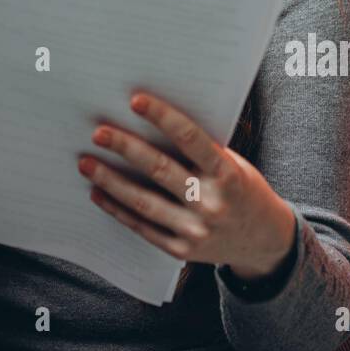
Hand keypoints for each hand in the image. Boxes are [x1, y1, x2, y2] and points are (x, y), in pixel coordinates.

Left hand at [77, 91, 296, 280]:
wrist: (264, 241)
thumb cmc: (242, 189)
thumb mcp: (233, 164)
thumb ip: (200, 150)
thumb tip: (150, 122)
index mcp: (227, 173)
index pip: (190, 138)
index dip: (162, 117)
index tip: (135, 100)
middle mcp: (211, 202)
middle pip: (159, 169)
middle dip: (125, 148)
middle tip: (98, 132)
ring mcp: (195, 230)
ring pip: (144, 202)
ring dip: (110, 180)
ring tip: (85, 163)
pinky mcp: (181, 250)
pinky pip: (143, 227)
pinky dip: (117, 209)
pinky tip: (97, 193)